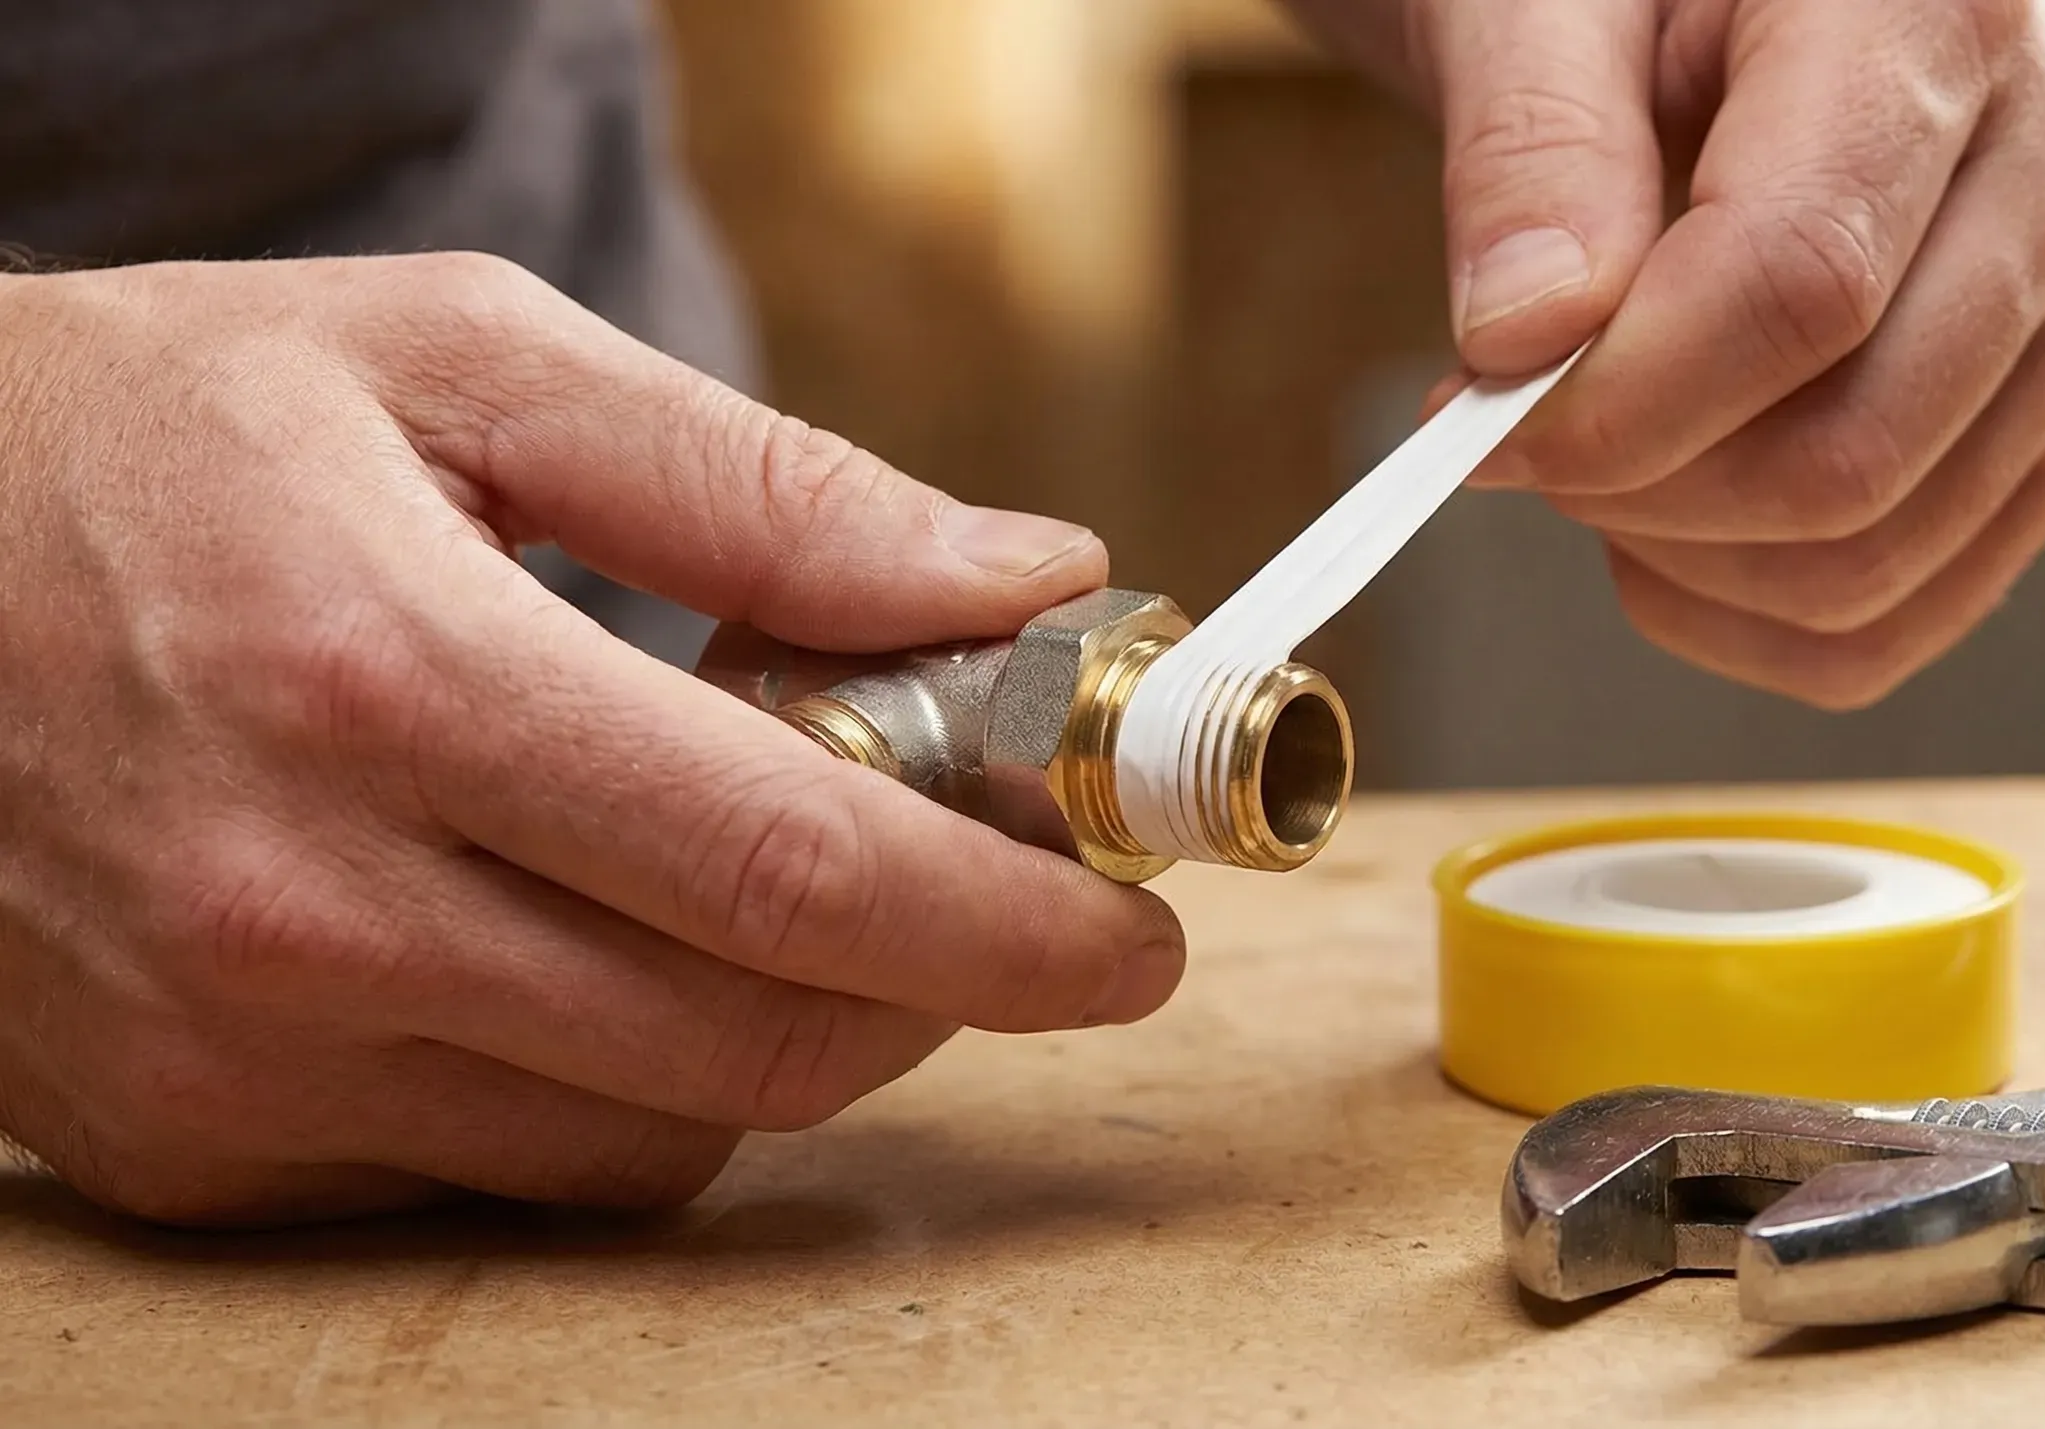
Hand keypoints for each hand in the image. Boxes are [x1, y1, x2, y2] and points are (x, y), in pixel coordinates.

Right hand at [0, 254, 1184, 1225]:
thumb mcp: (458, 362)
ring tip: (775, 876)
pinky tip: (601, 943)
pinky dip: (625, 1083)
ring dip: (789, 1030)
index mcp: (385, 677)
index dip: (1009, 921)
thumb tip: (1021, 572)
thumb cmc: (153, 433)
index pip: (792, 865)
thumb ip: (761, 482)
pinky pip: (514, 1173)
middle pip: (755, 1041)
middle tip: (1008, 899)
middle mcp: (304, 908)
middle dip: (941, 989)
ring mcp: (238, 1058)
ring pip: (656, 1138)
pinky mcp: (198, 1148)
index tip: (1133, 927)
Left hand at [1296, 0, 2044, 706]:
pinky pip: (1893, 621)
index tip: (1471, 419)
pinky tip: (1655, 529)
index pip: (1800, 289)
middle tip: (1514, 430)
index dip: (1617, 403)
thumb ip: (1530, 152)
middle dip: (1634, 490)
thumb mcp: (1540, 3)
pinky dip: (1738, 618)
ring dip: (1676, 558)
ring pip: (1872, 562)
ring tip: (1589, 447)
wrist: (1743, 1)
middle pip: (1850, 455)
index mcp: (1947, 14)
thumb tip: (1524, 343)